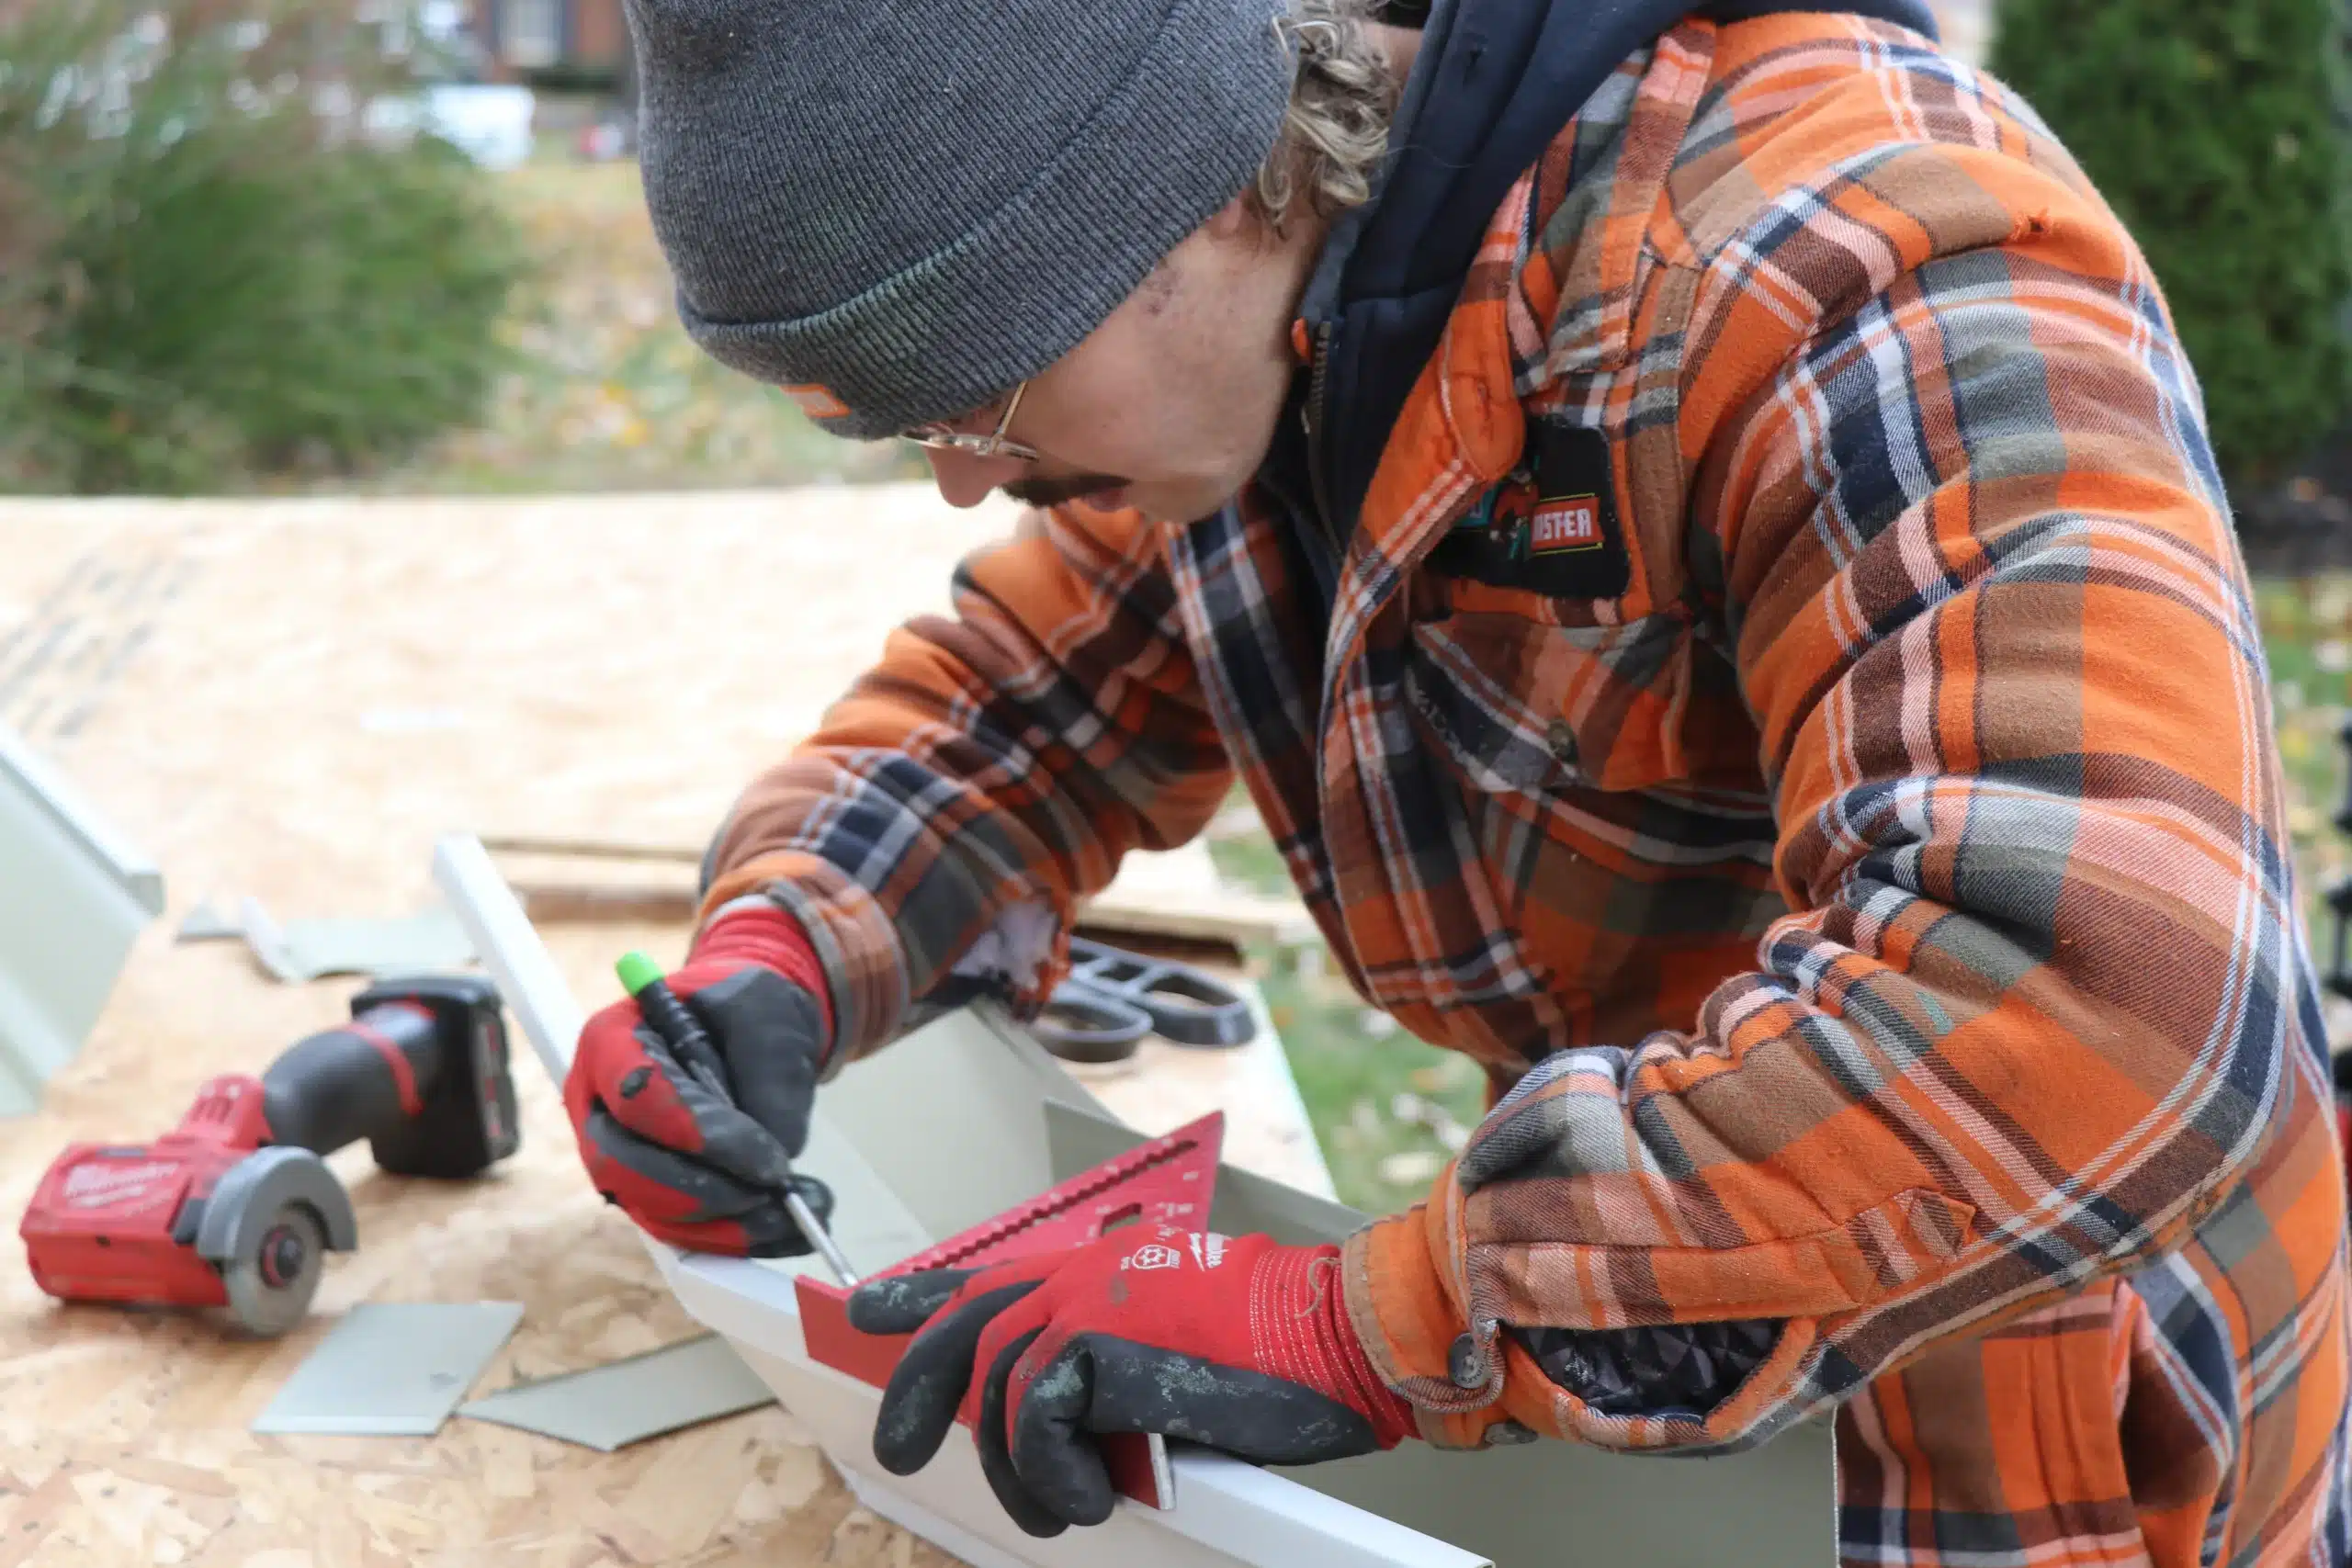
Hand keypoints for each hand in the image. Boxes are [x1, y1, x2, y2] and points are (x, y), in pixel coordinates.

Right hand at [564, 903, 830, 1255]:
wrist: (746, 1026)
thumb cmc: (744, 1004)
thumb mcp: (764, 1009)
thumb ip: (766, 1070)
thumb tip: (776, 1153)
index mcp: (610, 1042)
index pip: (638, 1099)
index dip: (699, 1135)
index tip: (767, 1157)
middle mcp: (598, 1105)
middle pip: (625, 1167)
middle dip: (704, 1190)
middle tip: (776, 1192)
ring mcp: (617, 1154)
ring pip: (651, 1209)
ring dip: (726, 1224)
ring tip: (800, 1216)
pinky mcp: (648, 1189)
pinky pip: (678, 1228)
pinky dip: (732, 1237)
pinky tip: (787, 1231)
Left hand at [847, 1226, 1415, 1536]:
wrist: (1334, 1338)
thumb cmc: (1279, 1358)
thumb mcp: (1177, 1354)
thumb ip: (1109, 1369)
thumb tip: (1064, 1421)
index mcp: (1100, 1272)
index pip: (990, 1276)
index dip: (921, 1297)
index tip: (867, 1310)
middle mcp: (1084, 1274)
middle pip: (965, 1326)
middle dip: (916, 1390)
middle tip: (891, 1451)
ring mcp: (1090, 1302)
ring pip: (998, 1392)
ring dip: (1019, 1470)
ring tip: (1065, 1511)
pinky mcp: (1102, 1342)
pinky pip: (1035, 1418)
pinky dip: (1056, 1471)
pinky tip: (1095, 1496)